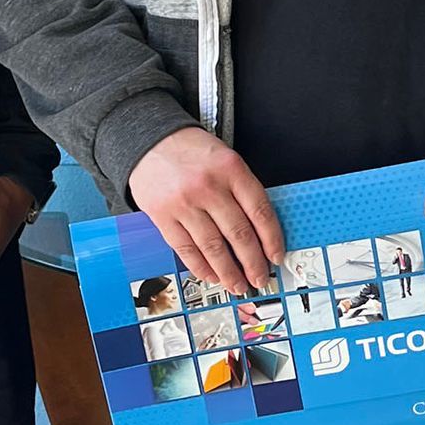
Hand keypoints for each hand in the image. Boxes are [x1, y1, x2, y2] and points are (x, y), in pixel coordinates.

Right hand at [127, 128, 282, 294]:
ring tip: (238, 285)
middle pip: (239, 234)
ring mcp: (184, 203)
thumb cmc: (191, 151)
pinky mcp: (162, 216)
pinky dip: (201, 267)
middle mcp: (209, 187)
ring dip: (228, 272)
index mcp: (231, 169)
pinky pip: (186, 248)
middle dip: (253, 263)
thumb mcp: (225, 158)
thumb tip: (259, 231)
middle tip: (260, 279)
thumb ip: (241, 189)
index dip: (271, 239)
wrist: (148, 140)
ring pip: (213, 247)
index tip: (276, 257)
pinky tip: (211, 276)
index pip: (260, 211)